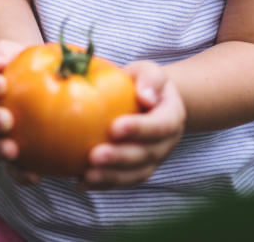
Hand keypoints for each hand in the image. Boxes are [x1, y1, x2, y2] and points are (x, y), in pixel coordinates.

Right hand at [0, 39, 40, 183]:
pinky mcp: (7, 155)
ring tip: (13, 150)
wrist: (32, 84)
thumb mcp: (14, 51)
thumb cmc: (22, 63)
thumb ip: (4, 51)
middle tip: (7, 120)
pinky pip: (10, 168)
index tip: (2, 84)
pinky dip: (20, 174)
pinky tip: (36, 176)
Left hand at [80, 60, 185, 189]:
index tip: (114, 128)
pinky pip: (123, 180)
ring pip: (136, 173)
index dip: (139, 130)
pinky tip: (81, 182)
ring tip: (87, 175)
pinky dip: (103, 184)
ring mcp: (154, 159)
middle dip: (120, 158)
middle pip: (147, 155)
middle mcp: (167, 142)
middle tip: (94, 156)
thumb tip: (145, 96)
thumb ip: (150, 78)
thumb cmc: (143, 82)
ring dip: (112, 177)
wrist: (147, 100)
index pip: (160, 126)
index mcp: (172, 116)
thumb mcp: (149, 70)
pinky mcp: (138, 169)